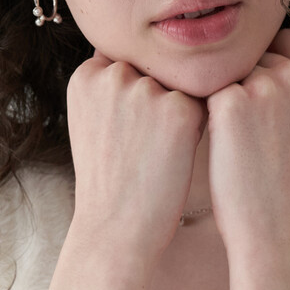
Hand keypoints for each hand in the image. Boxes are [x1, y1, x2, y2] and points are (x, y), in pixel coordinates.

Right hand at [66, 48, 207, 267]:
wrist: (115, 228)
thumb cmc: (107, 180)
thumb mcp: (91, 122)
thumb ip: (110, 86)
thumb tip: (146, 60)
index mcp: (86, 75)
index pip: (126, 63)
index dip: (133, 97)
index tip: (125, 131)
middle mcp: (113, 74)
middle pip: (154, 72)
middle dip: (156, 102)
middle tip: (142, 146)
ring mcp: (146, 90)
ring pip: (179, 86)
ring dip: (178, 113)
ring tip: (156, 153)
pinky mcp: (179, 110)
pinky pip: (203, 105)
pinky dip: (196, 129)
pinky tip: (175, 156)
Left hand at [204, 27, 289, 248]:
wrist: (276, 229)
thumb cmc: (285, 181)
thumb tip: (262, 49)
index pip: (284, 40)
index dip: (265, 68)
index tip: (263, 106)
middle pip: (253, 54)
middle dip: (244, 83)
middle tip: (252, 134)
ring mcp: (267, 84)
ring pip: (226, 72)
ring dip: (223, 99)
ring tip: (238, 143)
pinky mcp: (231, 101)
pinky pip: (204, 92)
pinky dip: (204, 116)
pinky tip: (219, 145)